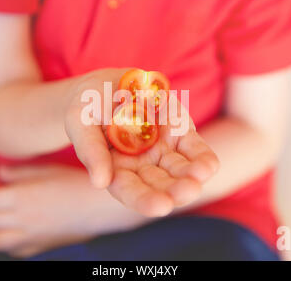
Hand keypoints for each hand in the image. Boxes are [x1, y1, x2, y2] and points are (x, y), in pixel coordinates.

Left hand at [0, 165, 98, 256]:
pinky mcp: (41, 245)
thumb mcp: (48, 170)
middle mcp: (21, 218)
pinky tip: (7, 238)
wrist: (100, 207)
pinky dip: (5, 245)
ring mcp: (30, 235)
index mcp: (21, 196)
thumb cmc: (76, 183)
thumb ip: (21, 173)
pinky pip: (15, 250)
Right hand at [66, 69, 218, 215]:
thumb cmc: (88, 106)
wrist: (109, 85)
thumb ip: (90, 151)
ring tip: (200, 177)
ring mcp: (163, 149)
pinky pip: (193, 148)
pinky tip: (209, 165)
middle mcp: (143, 166)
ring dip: (191, 175)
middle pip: (160, 184)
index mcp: (116, 170)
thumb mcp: (81, 122)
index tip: (160, 206)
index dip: (144, 200)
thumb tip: (99, 183)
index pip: (130, 191)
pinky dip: (202, 156)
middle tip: (188, 191)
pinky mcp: (179, 132)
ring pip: (180, 169)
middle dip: (174, 190)